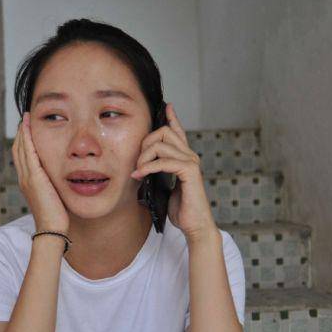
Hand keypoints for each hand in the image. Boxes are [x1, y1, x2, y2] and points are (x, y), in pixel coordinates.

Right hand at [12, 112, 69, 233]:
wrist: (52, 228)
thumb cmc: (57, 215)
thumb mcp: (55, 194)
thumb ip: (54, 183)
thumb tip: (63, 176)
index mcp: (28, 181)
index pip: (23, 156)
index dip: (24, 140)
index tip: (28, 127)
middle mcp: (24, 177)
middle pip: (18, 149)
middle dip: (21, 132)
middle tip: (26, 117)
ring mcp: (27, 177)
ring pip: (21, 148)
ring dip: (23, 131)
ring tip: (27, 117)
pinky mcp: (33, 177)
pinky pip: (27, 153)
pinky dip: (26, 138)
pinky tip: (29, 127)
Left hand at [130, 103, 217, 239]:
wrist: (194, 225)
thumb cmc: (180, 209)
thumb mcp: (164, 187)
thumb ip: (157, 174)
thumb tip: (140, 169)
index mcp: (184, 157)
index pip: (178, 131)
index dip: (172, 117)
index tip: (167, 106)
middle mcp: (189, 156)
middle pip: (163, 132)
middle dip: (144, 143)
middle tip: (137, 163)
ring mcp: (191, 162)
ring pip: (161, 144)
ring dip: (144, 157)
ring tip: (138, 171)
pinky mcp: (189, 171)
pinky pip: (163, 161)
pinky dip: (148, 167)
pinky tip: (139, 175)